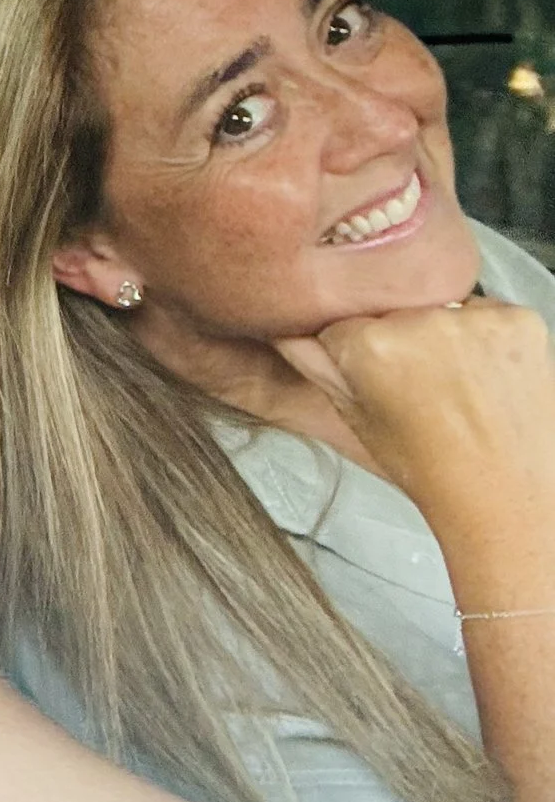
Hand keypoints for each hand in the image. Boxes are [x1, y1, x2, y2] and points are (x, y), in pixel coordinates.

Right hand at [274, 298, 554, 537]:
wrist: (509, 496)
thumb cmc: (434, 469)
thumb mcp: (354, 418)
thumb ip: (310, 363)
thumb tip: (282, 326)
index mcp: (371, 347)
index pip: (338, 319)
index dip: (350, 349)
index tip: (370, 376)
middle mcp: (423, 323)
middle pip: (389, 308)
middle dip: (396, 336)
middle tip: (415, 383)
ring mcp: (476, 319)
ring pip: (436, 305)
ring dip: (440, 331)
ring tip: (453, 381)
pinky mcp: (520, 319)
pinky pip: (484, 308)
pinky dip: (483, 334)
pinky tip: (483, 373)